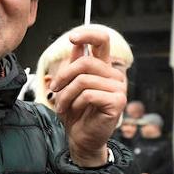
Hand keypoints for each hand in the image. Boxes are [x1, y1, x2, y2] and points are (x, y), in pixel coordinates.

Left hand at [47, 28, 126, 165]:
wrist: (80, 138)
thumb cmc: (75, 113)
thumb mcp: (68, 86)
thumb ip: (73, 65)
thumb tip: (75, 44)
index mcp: (103, 68)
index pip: (102, 41)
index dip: (88, 35)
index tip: (72, 38)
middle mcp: (113, 75)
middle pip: (85, 62)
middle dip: (64, 75)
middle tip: (54, 88)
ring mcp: (118, 88)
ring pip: (84, 79)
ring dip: (66, 94)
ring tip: (61, 105)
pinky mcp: (118, 101)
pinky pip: (89, 94)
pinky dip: (75, 102)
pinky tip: (74, 110)